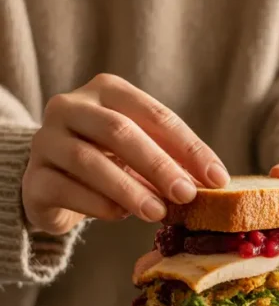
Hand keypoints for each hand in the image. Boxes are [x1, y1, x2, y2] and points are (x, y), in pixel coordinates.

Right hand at [23, 74, 228, 235]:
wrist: (54, 184)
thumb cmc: (109, 161)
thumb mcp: (142, 152)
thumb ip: (171, 160)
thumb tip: (213, 182)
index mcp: (107, 90)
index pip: (155, 114)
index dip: (189, 147)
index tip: (217, 178)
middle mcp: (71, 107)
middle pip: (119, 131)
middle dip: (159, 165)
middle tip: (187, 195)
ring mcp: (46, 140)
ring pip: (90, 161)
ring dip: (130, 189)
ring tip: (158, 213)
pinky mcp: (33, 178)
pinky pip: (67, 190)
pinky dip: (99, 205)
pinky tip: (121, 216)